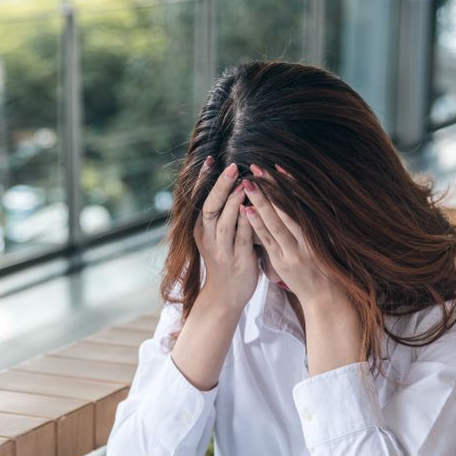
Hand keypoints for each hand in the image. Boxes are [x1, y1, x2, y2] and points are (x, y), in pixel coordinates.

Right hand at [193, 159, 259, 311]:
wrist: (225, 296)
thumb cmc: (225, 261)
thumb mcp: (216, 237)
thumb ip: (222, 215)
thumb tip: (233, 186)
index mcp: (201, 230)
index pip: (200, 199)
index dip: (204, 180)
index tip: (211, 160)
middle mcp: (208, 238)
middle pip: (211, 207)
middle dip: (221, 186)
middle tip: (231, 166)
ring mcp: (222, 250)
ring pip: (225, 221)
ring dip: (234, 201)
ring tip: (243, 182)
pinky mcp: (238, 259)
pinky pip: (243, 237)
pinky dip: (248, 222)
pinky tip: (255, 208)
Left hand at [241, 164, 344, 306]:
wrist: (327, 298)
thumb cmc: (326, 268)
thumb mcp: (325, 242)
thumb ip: (312, 224)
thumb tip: (303, 199)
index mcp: (318, 230)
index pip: (301, 202)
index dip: (290, 184)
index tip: (278, 167)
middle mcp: (308, 238)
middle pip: (287, 207)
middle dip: (272, 186)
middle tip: (257, 167)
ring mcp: (294, 251)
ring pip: (276, 221)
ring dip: (261, 201)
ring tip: (248, 183)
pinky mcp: (283, 263)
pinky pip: (268, 240)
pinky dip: (257, 224)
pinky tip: (246, 211)